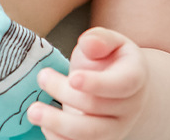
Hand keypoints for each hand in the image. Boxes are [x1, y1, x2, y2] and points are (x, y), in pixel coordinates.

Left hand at [27, 27, 148, 139]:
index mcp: (135, 77)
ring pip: (89, 134)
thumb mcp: (110, 42)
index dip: (97, 83)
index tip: (73, 78)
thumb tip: (88, 44)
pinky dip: (59, 139)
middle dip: (66, 94)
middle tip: (42, 77)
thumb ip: (100, 39)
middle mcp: (130, 108)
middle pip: (97, 107)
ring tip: (34, 111)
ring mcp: (116, 130)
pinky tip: (45, 125)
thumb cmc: (111, 60)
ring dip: (58, 124)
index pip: (122, 84)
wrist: (120, 87)